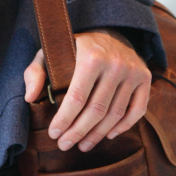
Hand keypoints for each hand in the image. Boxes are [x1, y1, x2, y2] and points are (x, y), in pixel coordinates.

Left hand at [23, 29, 150, 151]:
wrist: (109, 30)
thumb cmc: (75, 47)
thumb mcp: (50, 52)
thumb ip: (35, 72)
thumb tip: (30, 97)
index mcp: (91, 56)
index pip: (77, 97)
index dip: (65, 120)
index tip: (54, 134)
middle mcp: (115, 63)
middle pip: (96, 110)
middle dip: (78, 132)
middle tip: (65, 145)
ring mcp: (133, 71)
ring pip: (115, 114)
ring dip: (98, 134)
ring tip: (83, 145)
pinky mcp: (145, 78)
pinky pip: (137, 110)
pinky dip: (124, 127)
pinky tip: (109, 135)